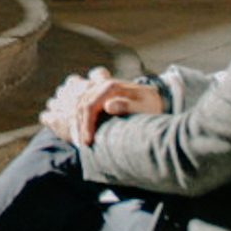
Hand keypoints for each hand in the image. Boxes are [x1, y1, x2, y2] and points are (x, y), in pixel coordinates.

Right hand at [40, 69, 161, 144]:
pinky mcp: (98, 93)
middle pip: (81, 104)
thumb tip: (108, 105)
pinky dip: (77, 114)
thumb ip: (127, 105)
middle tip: (83, 145)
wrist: (154, 97)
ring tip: (79, 139)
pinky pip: (81, 101)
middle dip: (79, 126)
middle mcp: (101, 85)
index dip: (86, 125)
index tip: (88, 142)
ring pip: (77, 101)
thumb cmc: (150, 105)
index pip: (89, 105)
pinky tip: (78, 127)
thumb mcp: (144, 105)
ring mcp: (98, 87)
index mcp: (110, 87)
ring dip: (75, 120)